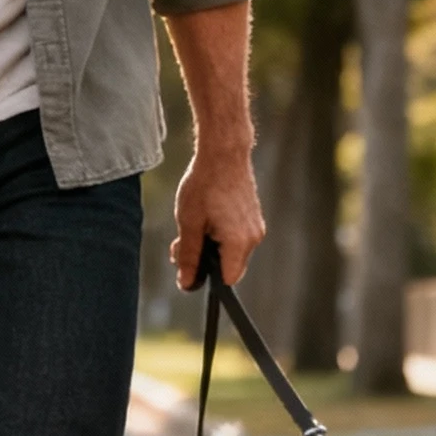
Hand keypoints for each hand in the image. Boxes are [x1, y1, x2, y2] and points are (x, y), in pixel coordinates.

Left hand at [171, 145, 263, 292]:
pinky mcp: (253, 218)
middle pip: (229, 267)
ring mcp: (256, 227)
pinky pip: (236, 238)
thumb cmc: (205, 184)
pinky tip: (205, 217)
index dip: (208, 278)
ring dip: (210, 246)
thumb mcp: (189, 222)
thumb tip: (187, 282)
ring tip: (192, 225)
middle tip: (180, 244)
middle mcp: (253, 238)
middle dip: (204, 260)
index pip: (228, 280)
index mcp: (239, 242)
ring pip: (231, 252)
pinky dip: (219, 235)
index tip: (189, 269)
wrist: (224, 153)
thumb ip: (188, 255)